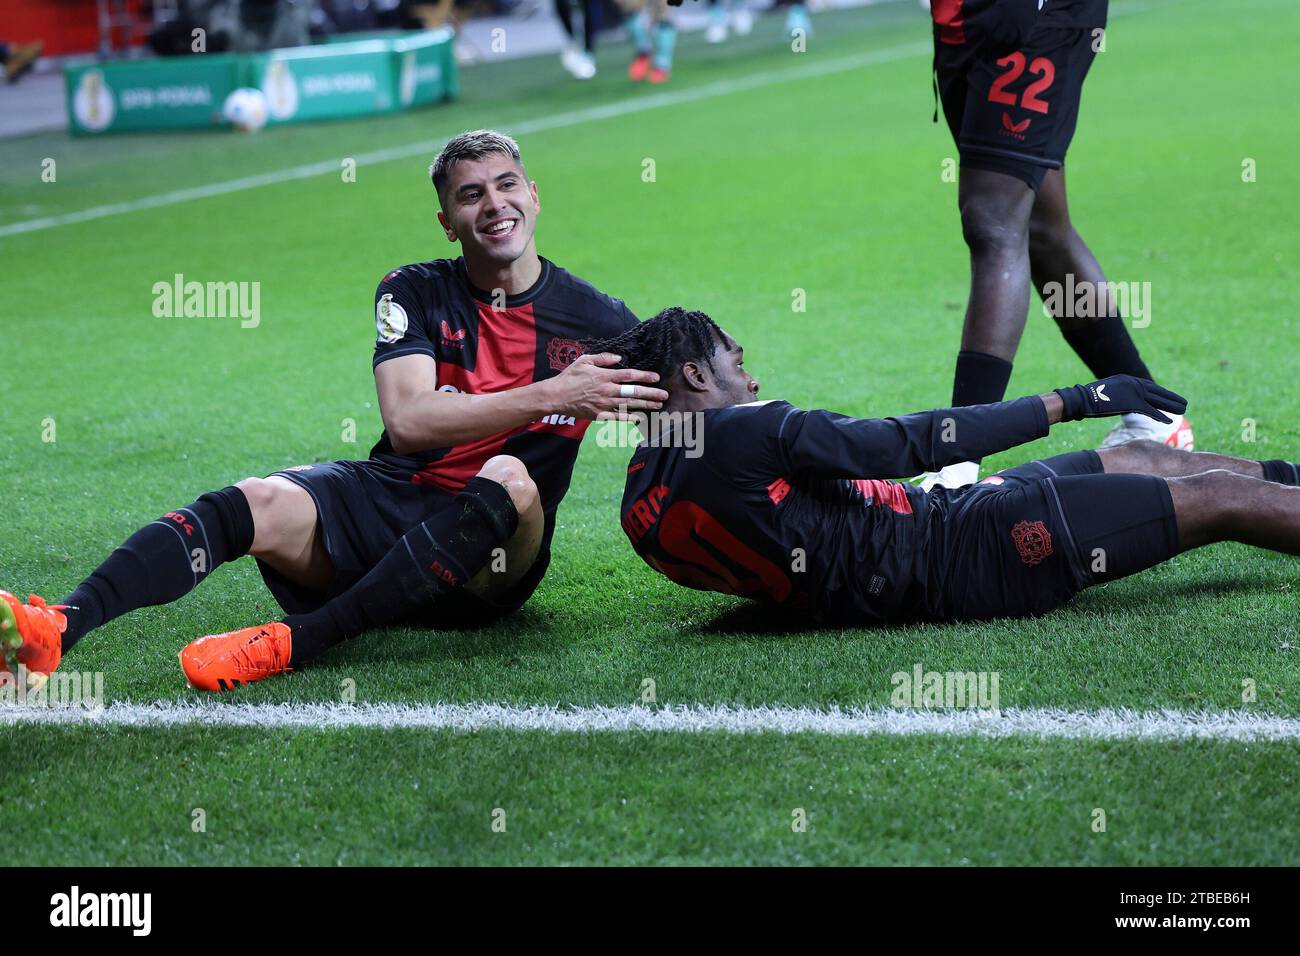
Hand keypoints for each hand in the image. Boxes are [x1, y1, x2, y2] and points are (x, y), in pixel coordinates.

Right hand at [547, 352, 667, 419]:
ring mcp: (604, 404)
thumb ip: (603, 358)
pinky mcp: (599, 415)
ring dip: (645, 406)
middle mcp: (607, 390)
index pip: (630, 375)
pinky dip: (630, 418)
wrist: (556, 396)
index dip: (645, 376)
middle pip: (633, 392)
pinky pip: (618, 417)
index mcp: (605, 376)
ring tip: (658, 405)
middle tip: (665, 395)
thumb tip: (619, 358)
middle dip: (651, 394)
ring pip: (629, 405)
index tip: (656, 377)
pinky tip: (640, 418)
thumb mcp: (585, 360)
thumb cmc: (570, 377)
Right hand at [1054, 375, 1187, 422]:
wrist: (1082, 399)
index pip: (1148, 386)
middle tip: (1183, 403)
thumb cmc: (1088, 398)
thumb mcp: (1106, 392)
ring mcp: (1134, 392)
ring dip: (1171, 405)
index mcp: (1127, 379)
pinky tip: (1168, 421)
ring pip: (1158, 400)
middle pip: (1157, 391)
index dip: (1160, 393)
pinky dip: (1160, 416)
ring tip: (1183, 409)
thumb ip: (1116, 394)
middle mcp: (1133, 383)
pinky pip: (1150, 411)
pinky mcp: (1132, 403)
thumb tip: (1117, 401)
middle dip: (1171, 398)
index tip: (1169, 398)